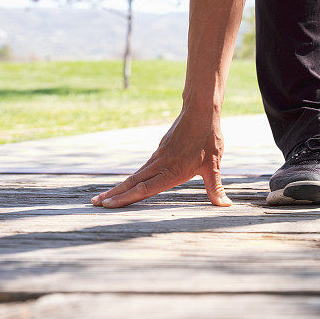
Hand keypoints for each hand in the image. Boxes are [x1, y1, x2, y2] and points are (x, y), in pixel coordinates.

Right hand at [90, 108, 231, 207]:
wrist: (201, 112)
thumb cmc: (208, 140)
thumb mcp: (214, 166)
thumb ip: (216, 188)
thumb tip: (226, 206)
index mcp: (172, 172)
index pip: (144, 189)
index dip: (126, 198)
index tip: (108, 205)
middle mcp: (161, 165)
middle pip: (133, 183)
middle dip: (113, 195)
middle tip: (94, 204)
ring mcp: (158, 157)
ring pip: (136, 175)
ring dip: (119, 186)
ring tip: (104, 196)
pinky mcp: (160, 150)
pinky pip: (143, 167)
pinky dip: (132, 177)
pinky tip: (128, 183)